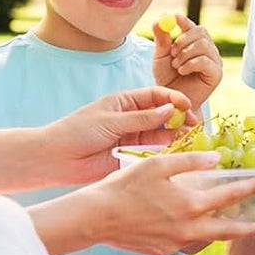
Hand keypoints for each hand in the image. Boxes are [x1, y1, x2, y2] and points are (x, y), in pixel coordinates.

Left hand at [45, 85, 192, 182]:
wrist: (57, 158)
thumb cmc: (77, 131)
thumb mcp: (111, 120)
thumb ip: (142, 117)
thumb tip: (170, 109)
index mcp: (125, 102)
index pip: (156, 96)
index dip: (173, 99)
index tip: (187, 105)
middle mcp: (132, 119)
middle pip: (163, 115)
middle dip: (180, 118)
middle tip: (196, 125)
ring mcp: (133, 138)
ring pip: (161, 134)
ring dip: (177, 135)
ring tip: (192, 138)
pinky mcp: (131, 157)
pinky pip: (153, 153)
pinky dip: (166, 152)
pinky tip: (178, 152)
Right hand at [77, 150, 254, 254]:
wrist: (96, 218)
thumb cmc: (125, 186)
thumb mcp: (157, 164)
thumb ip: (189, 161)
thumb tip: (215, 159)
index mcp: (190, 204)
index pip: (229, 196)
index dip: (250, 188)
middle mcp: (187, 228)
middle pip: (227, 230)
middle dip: (248, 228)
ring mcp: (175, 243)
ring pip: (206, 239)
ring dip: (222, 234)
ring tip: (233, 228)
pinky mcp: (162, 251)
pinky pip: (185, 243)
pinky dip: (195, 235)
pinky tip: (193, 228)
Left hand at [152, 15, 222, 111]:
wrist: (173, 101)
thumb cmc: (167, 79)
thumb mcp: (160, 57)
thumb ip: (161, 40)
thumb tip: (157, 21)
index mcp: (194, 42)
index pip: (192, 26)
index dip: (184, 20)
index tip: (174, 18)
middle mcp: (207, 49)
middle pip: (201, 31)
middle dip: (184, 39)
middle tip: (172, 51)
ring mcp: (214, 61)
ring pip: (203, 45)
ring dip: (185, 54)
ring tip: (176, 66)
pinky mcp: (217, 73)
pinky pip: (206, 61)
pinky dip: (191, 64)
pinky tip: (183, 71)